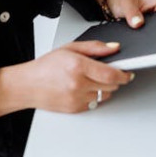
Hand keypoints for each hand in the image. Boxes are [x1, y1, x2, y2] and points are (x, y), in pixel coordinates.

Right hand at [0, 41, 133, 114]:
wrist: (27, 85)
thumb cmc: (46, 66)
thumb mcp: (70, 48)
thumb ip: (95, 47)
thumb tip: (114, 48)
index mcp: (78, 66)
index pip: (111, 73)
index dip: (124, 74)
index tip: (128, 72)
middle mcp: (78, 84)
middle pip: (111, 85)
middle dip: (114, 79)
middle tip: (108, 72)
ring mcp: (77, 98)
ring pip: (105, 95)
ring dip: (105, 88)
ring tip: (91, 80)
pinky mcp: (75, 109)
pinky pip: (95, 103)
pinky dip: (94, 96)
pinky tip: (83, 88)